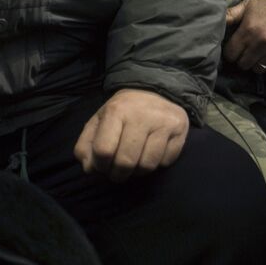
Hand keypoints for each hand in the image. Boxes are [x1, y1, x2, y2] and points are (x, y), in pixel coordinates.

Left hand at [74, 88, 188, 181]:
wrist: (155, 90)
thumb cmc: (122, 112)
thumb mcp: (98, 123)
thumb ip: (86, 146)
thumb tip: (90, 169)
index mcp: (116, 110)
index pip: (103, 151)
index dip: (100, 166)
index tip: (103, 165)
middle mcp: (141, 114)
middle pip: (125, 162)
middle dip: (118, 174)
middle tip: (119, 171)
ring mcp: (163, 122)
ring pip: (147, 166)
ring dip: (138, 171)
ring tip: (135, 161)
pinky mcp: (180, 129)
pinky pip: (166, 162)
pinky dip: (157, 163)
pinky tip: (153, 151)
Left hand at [223, 0, 265, 71]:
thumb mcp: (249, 4)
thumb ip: (231, 15)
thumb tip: (214, 20)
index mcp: (248, 30)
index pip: (231, 54)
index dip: (231, 52)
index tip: (235, 49)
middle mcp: (260, 43)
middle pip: (243, 64)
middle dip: (243, 59)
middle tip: (247, 52)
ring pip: (258, 69)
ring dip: (257, 64)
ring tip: (259, 55)